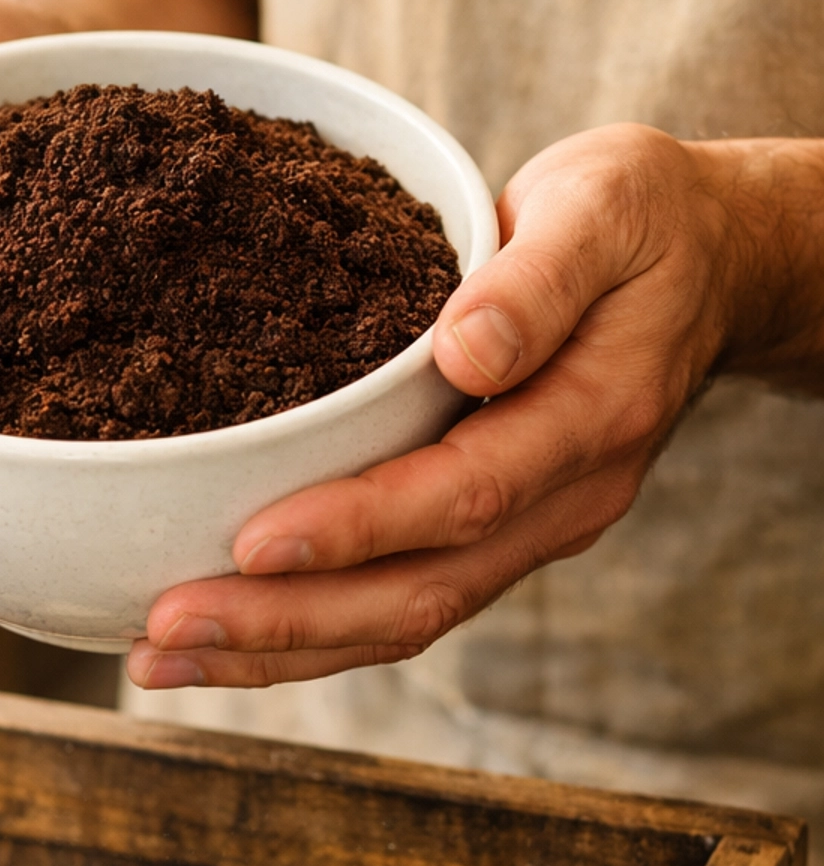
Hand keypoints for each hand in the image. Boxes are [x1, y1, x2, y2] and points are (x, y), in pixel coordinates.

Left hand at [129, 123, 789, 690]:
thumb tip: (465, 349)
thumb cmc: (642, 221)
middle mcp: (561, 502)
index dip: (355, 527)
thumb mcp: (606, 208)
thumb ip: (538, 280)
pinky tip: (216, 635)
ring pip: (401, 621)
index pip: (462, 494)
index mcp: (591, 421)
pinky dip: (302, 630)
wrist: (705, 265)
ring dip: (277, 651)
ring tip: (160, 657)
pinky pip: (395, 602)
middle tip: (165, 629)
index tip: (251, 543)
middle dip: (284, 621)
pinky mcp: (487, 533)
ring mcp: (527, 531)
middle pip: (418, 594)